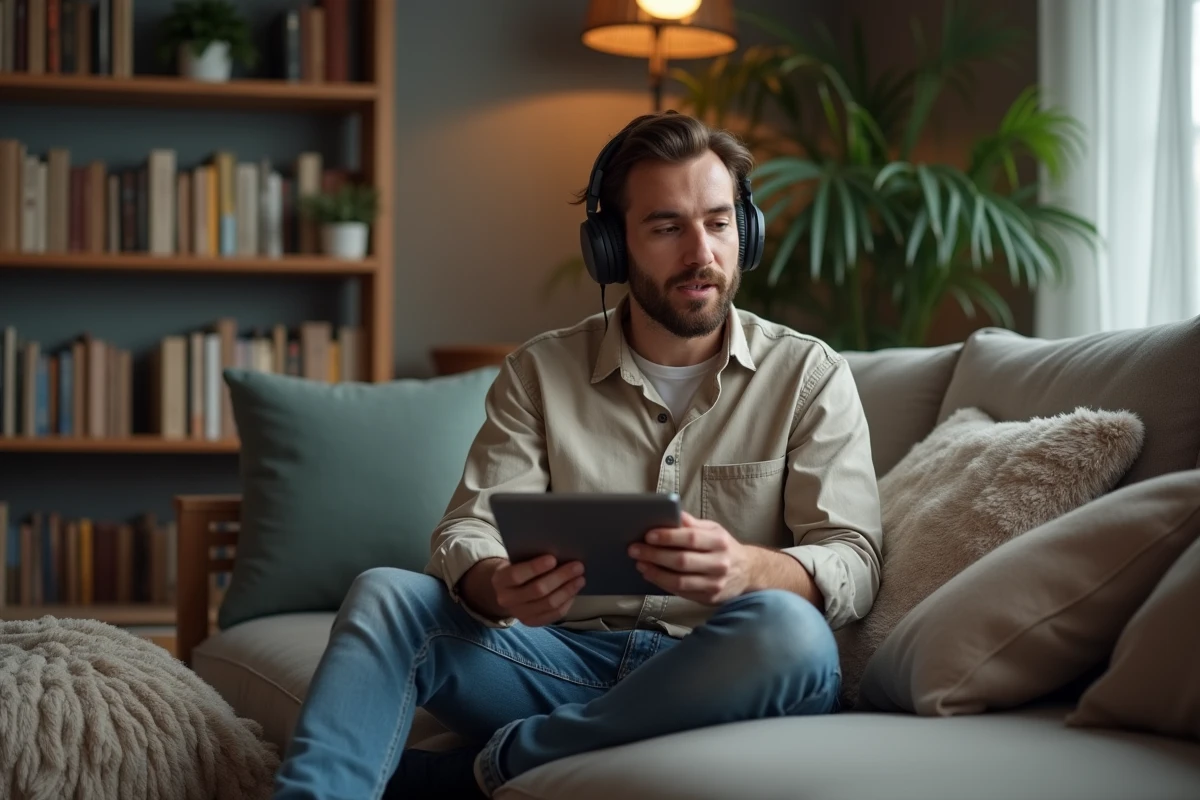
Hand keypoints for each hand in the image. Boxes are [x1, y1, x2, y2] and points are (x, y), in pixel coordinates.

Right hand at [460, 555, 585, 626]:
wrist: (506, 591)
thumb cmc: (517, 568)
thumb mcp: (516, 560)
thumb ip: (530, 557)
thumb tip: (559, 551)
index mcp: (500, 580)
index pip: (516, 575)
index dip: (535, 567)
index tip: (553, 558)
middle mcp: (506, 599)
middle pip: (537, 590)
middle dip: (560, 577)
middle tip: (578, 566)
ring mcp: (519, 614)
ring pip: (548, 604)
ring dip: (568, 590)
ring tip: (580, 578)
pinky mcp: (531, 622)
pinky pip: (553, 615)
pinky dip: (567, 602)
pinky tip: (574, 592)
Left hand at [628, 511, 753, 604]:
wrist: (748, 572)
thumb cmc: (723, 546)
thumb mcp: (713, 529)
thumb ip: (692, 524)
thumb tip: (672, 512)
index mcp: (720, 541)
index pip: (691, 538)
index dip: (668, 537)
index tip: (648, 535)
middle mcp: (720, 563)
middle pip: (682, 561)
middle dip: (654, 555)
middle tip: (634, 549)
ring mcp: (715, 583)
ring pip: (680, 581)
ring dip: (655, 573)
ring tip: (640, 564)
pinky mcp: (710, 597)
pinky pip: (682, 592)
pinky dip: (663, 584)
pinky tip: (651, 575)